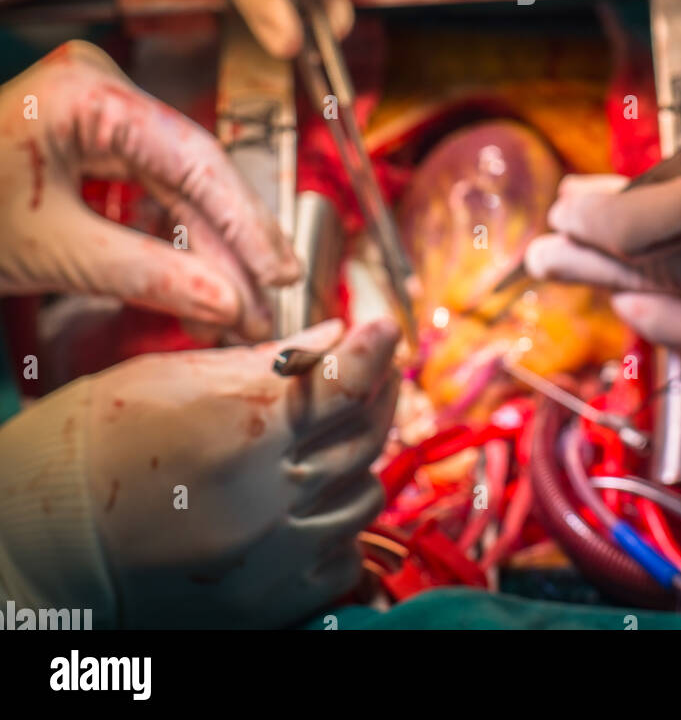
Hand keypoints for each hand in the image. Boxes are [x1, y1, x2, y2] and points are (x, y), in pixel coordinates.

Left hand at [0, 41, 299, 339]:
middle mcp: (101, 85)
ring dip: (207, 245)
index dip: (246, 224)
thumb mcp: (53, 253)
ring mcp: (96, 106)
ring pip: (176, 180)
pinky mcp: (90, 133)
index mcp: (89, 93)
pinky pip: (149, 184)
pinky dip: (172, 235)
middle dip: (229, 244)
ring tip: (238, 307)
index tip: (279, 277)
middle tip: (263, 306)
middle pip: (192, 168)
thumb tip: (230, 305)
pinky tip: (200, 282)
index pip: (195, 158)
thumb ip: (152, 275)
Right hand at [0, 318, 398, 626]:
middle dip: (374, 391)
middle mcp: (263, 498)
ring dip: (354, 458)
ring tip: (322, 439)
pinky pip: (343, 557)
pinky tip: (311, 500)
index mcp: (237, 430)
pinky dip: (339, 524)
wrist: (41, 546)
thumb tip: (333, 338)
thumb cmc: (91, 446)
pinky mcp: (266, 603)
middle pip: (363, 435)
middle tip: (366, 370)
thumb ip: (265, 362)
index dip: (376, 349)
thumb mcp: (170, 377)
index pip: (345, 385)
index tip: (385, 330)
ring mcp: (269, 558)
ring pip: (362, 495)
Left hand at [525, 118, 680, 386]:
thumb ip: (673, 181)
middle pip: (640, 273)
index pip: (634, 224)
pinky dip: (665, 330)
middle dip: (581, 260)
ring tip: (574, 273)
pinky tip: (642, 310)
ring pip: (662, 321)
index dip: (586, 220)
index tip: (564, 206)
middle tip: (542, 252)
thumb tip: (593, 197)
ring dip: (612, 295)